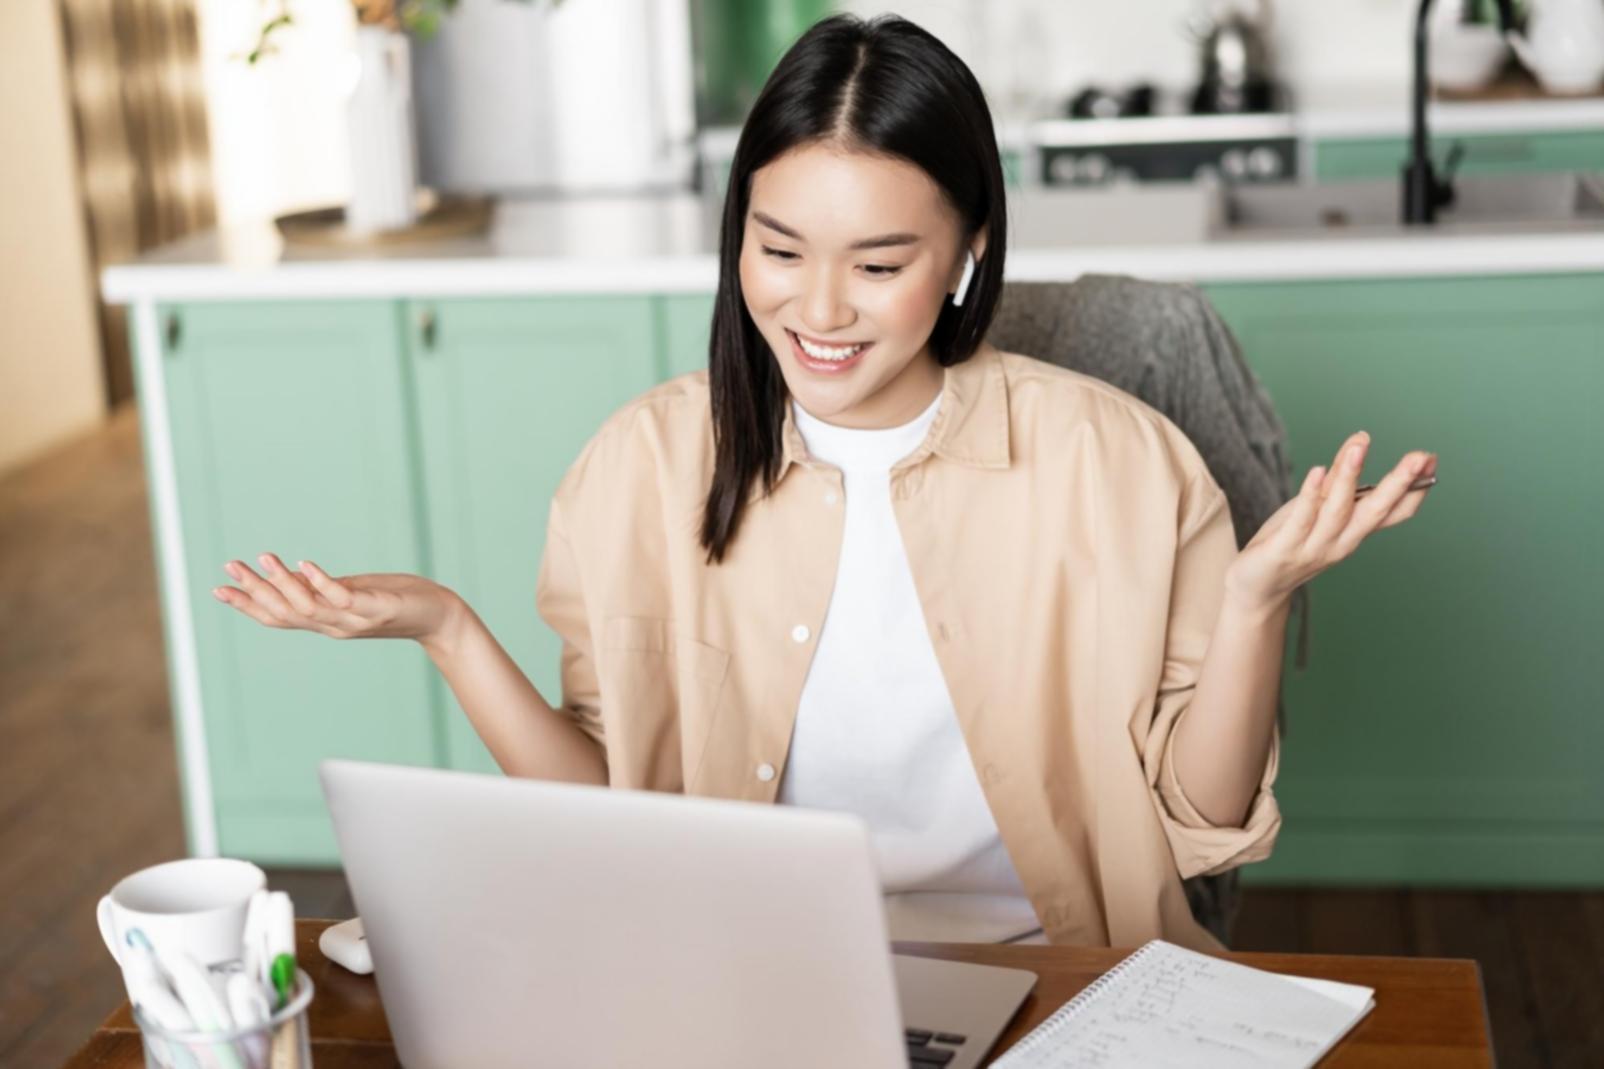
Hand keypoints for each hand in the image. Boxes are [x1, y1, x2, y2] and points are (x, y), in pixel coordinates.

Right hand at [212, 552, 464, 645]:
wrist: (439, 617)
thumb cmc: (396, 602)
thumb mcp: (351, 594)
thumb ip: (320, 590)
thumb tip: (288, 575)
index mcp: (325, 622)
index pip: (278, 617)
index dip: (248, 606)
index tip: (217, 589)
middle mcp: (334, 626)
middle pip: (285, 613)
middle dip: (255, 591)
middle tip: (229, 567)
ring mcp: (354, 620)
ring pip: (308, 607)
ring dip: (282, 583)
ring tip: (263, 558)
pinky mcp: (375, 609)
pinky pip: (342, 598)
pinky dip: (321, 582)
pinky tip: (305, 564)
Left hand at [1225, 431, 1436, 613]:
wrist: (1257, 588)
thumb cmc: (1291, 541)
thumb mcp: (1319, 506)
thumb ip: (1340, 476)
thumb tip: (1361, 438)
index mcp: (1355, 532)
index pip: (1395, 512)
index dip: (1414, 487)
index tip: (1430, 459)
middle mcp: (1342, 542)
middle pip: (1376, 511)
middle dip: (1399, 483)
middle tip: (1419, 457)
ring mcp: (1315, 547)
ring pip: (1338, 511)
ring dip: (1349, 479)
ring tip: (1359, 448)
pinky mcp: (1285, 549)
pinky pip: (1301, 520)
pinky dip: (1310, 495)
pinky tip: (1318, 471)